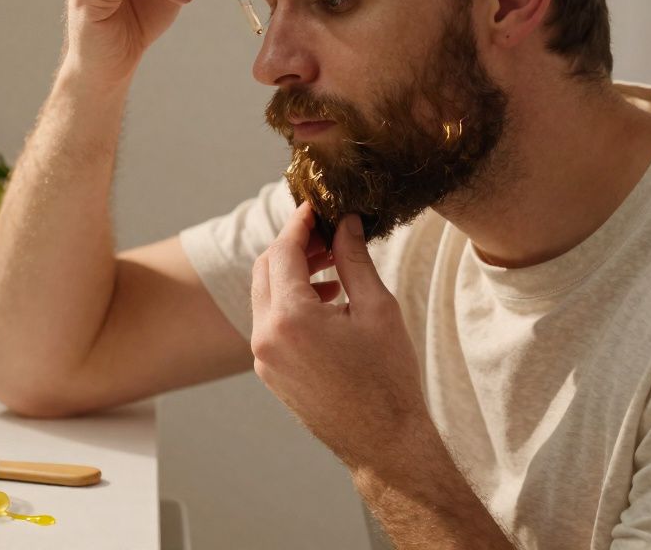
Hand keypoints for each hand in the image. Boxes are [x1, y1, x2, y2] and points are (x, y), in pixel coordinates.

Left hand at [250, 202, 427, 468]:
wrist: (384, 443)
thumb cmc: (388, 378)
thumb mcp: (377, 308)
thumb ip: (353, 258)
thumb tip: (344, 222)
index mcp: (290, 317)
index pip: (283, 251)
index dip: (300, 223)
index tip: (315, 206)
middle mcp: (265, 336)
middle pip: (266, 269)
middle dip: (293, 246)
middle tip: (327, 236)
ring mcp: (263, 357)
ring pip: (265, 296)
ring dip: (292, 274)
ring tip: (333, 269)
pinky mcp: (269, 371)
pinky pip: (270, 323)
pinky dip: (290, 303)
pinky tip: (326, 302)